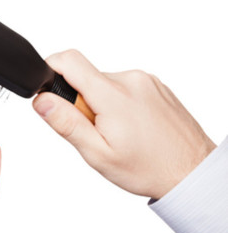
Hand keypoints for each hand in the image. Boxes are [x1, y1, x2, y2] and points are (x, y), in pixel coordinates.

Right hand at [33, 49, 216, 198]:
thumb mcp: (98, 153)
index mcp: (113, 95)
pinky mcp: (155, 85)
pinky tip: (131, 127)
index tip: (48, 89)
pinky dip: (118, 103)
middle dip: (80, 101)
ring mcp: (146, 80)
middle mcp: (131, 80)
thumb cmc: (148, 168)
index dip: (50, 68)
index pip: (69, 61)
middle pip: (86, 77)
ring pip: (105, 83)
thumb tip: (42, 100)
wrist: (191, 172)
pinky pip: (123, 87)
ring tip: (117, 132)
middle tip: (94, 131)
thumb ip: (67, 123)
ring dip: (100, 104)